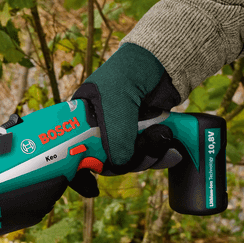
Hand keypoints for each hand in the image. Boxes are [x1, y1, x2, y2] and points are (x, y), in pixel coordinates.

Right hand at [71, 42, 182, 183]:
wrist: (163, 61)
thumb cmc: (128, 74)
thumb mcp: (115, 106)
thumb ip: (114, 139)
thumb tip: (120, 166)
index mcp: (80, 119)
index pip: (72, 152)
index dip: (78, 168)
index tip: (89, 181)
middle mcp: (98, 128)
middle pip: (105, 162)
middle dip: (126, 162)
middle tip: (140, 152)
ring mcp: (122, 132)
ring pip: (128, 161)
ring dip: (148, 156)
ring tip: (162, 136)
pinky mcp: (143, 134)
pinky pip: (147, 155)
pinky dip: (160, 154)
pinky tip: (171, 149)